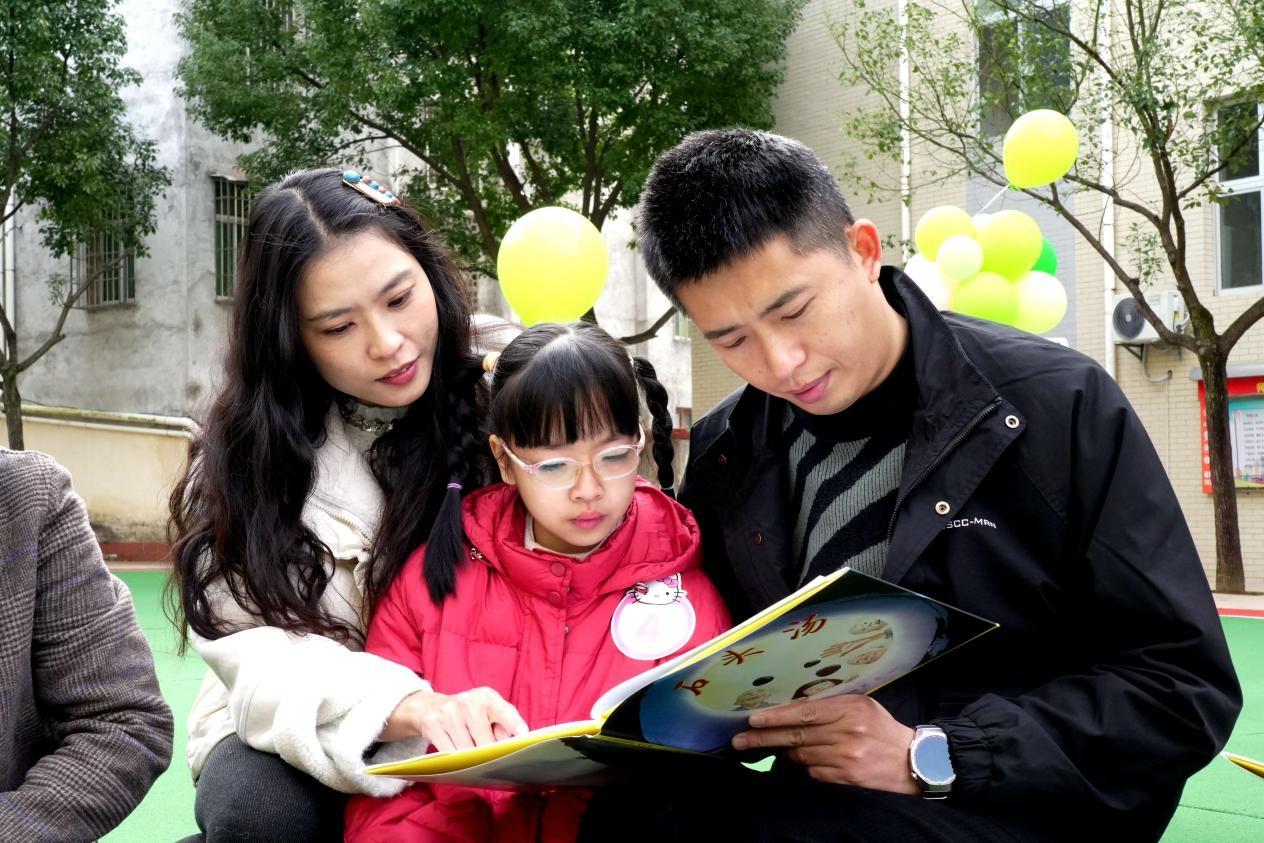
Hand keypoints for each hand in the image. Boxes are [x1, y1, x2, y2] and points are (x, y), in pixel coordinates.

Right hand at [380, 687, 529, 750]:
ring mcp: (449, 713)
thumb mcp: (487, 710)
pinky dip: (456, 761)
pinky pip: (449, 753)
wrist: (429, 707)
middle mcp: (468, 702)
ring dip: (471, 760)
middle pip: (485, 742)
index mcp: (487, 696)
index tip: (523, 741)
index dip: (515, 728)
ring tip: (472, 756)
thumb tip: (513, 743)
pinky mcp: (432, 725)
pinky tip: (458, 759)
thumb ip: (503, 724)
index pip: (506, 714)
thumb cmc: (468, 713)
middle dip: (490, 755)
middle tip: (492, 762)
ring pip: (466, 751)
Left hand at [730, 695, 917, 794]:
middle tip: (740, 741)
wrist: (913, 761)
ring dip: (784, 753)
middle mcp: (847, 733)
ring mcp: (846, 757)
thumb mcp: (862, 706)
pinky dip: (804, 767)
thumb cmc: (882, 729)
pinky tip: (800, 762)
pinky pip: (813, 772)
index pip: (804, 712)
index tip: (753, 720)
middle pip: (796, 736)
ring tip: (771, 748)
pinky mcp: (846, 778)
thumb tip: (793, 710)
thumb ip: (831, 706)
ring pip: (801, 756)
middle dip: (764, 738)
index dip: (776, 716)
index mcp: (849, 709)